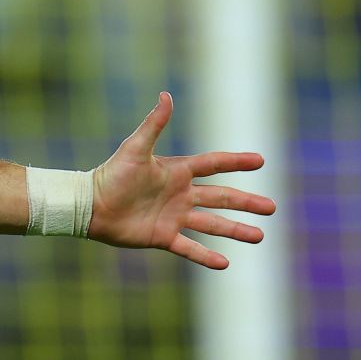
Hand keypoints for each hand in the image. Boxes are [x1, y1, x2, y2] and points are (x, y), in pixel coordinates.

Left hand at [90, 91, 275, 268]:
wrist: (89, 206)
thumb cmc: (110, 175)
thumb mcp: (134, 148)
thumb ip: (153, 124)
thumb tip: (166, 95)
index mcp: (177, 172)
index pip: (214, 164)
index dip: (236, 162)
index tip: (260, 160)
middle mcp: (180, 195)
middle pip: (221, 197)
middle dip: (246, 202)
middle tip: (271, 207)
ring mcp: (173, 217)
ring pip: (212, 224)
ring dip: (235, 230)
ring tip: (260, 236)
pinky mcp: (162, 237)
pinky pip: (189, 248)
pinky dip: (206, 256)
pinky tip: (225, 263)